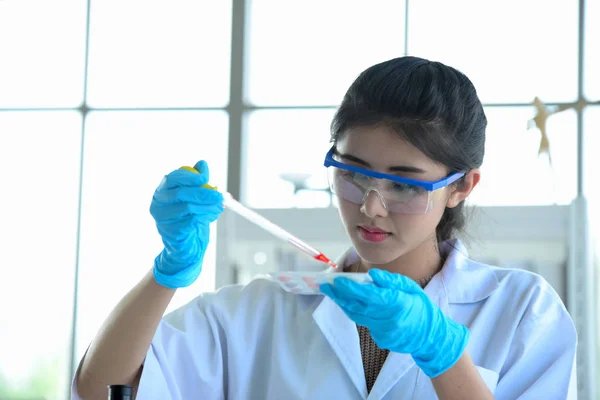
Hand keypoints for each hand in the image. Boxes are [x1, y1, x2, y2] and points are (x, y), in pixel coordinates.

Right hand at [150, 161, 222, 288]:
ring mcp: (163, 219)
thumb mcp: (194, 197)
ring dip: (208, 206)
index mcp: (162, 191)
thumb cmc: (189, 217)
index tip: (205, 177)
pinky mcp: (172, 232)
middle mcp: (158, 204)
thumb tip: (202, 164)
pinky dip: (205, 217)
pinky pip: (191, 221)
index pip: (172, 178)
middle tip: (219, 195)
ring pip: (188, 207)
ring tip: (218, 206)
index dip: (189, 176)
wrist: (185, 245)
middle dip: (203, 192)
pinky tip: (211, 216)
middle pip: (181, 193)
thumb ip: (197, 181)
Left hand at [320, 269, 468, 377]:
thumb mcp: (410, 288)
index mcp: (398, 304)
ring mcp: (385, 332)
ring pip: (358, 317)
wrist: (430, 335)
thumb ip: (390, 281)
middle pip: (359, 307)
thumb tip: (371, 274)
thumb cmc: (421, 307)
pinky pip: (365, 324)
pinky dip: (357, 313)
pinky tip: (351, 304)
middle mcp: (390, 320)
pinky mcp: (381, 339)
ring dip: (344, 304)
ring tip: (333, 293)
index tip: (338, 281)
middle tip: (326, 286)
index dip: (352, 289)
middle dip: (340, 296)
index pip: (370, 296)